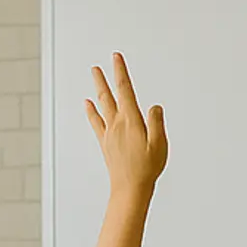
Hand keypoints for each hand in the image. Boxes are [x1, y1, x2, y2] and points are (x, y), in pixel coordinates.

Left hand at [86, 54, 167, 197]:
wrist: (129, 189)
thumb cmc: (147, 168)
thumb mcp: (159, 143)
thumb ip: (156, 122)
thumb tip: (154, 107)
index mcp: (131, 120)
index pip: (125, 89)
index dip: (120, 71)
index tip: (115, 57)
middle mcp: (117, 124)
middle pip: (109, 95)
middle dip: (104, 77)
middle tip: (98, 64)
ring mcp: (109, 133)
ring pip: (102, 105)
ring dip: (97, 89)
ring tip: (94, 76)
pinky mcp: (105, 143)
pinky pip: (96, 122)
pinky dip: (91, 111)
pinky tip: (88, 105)